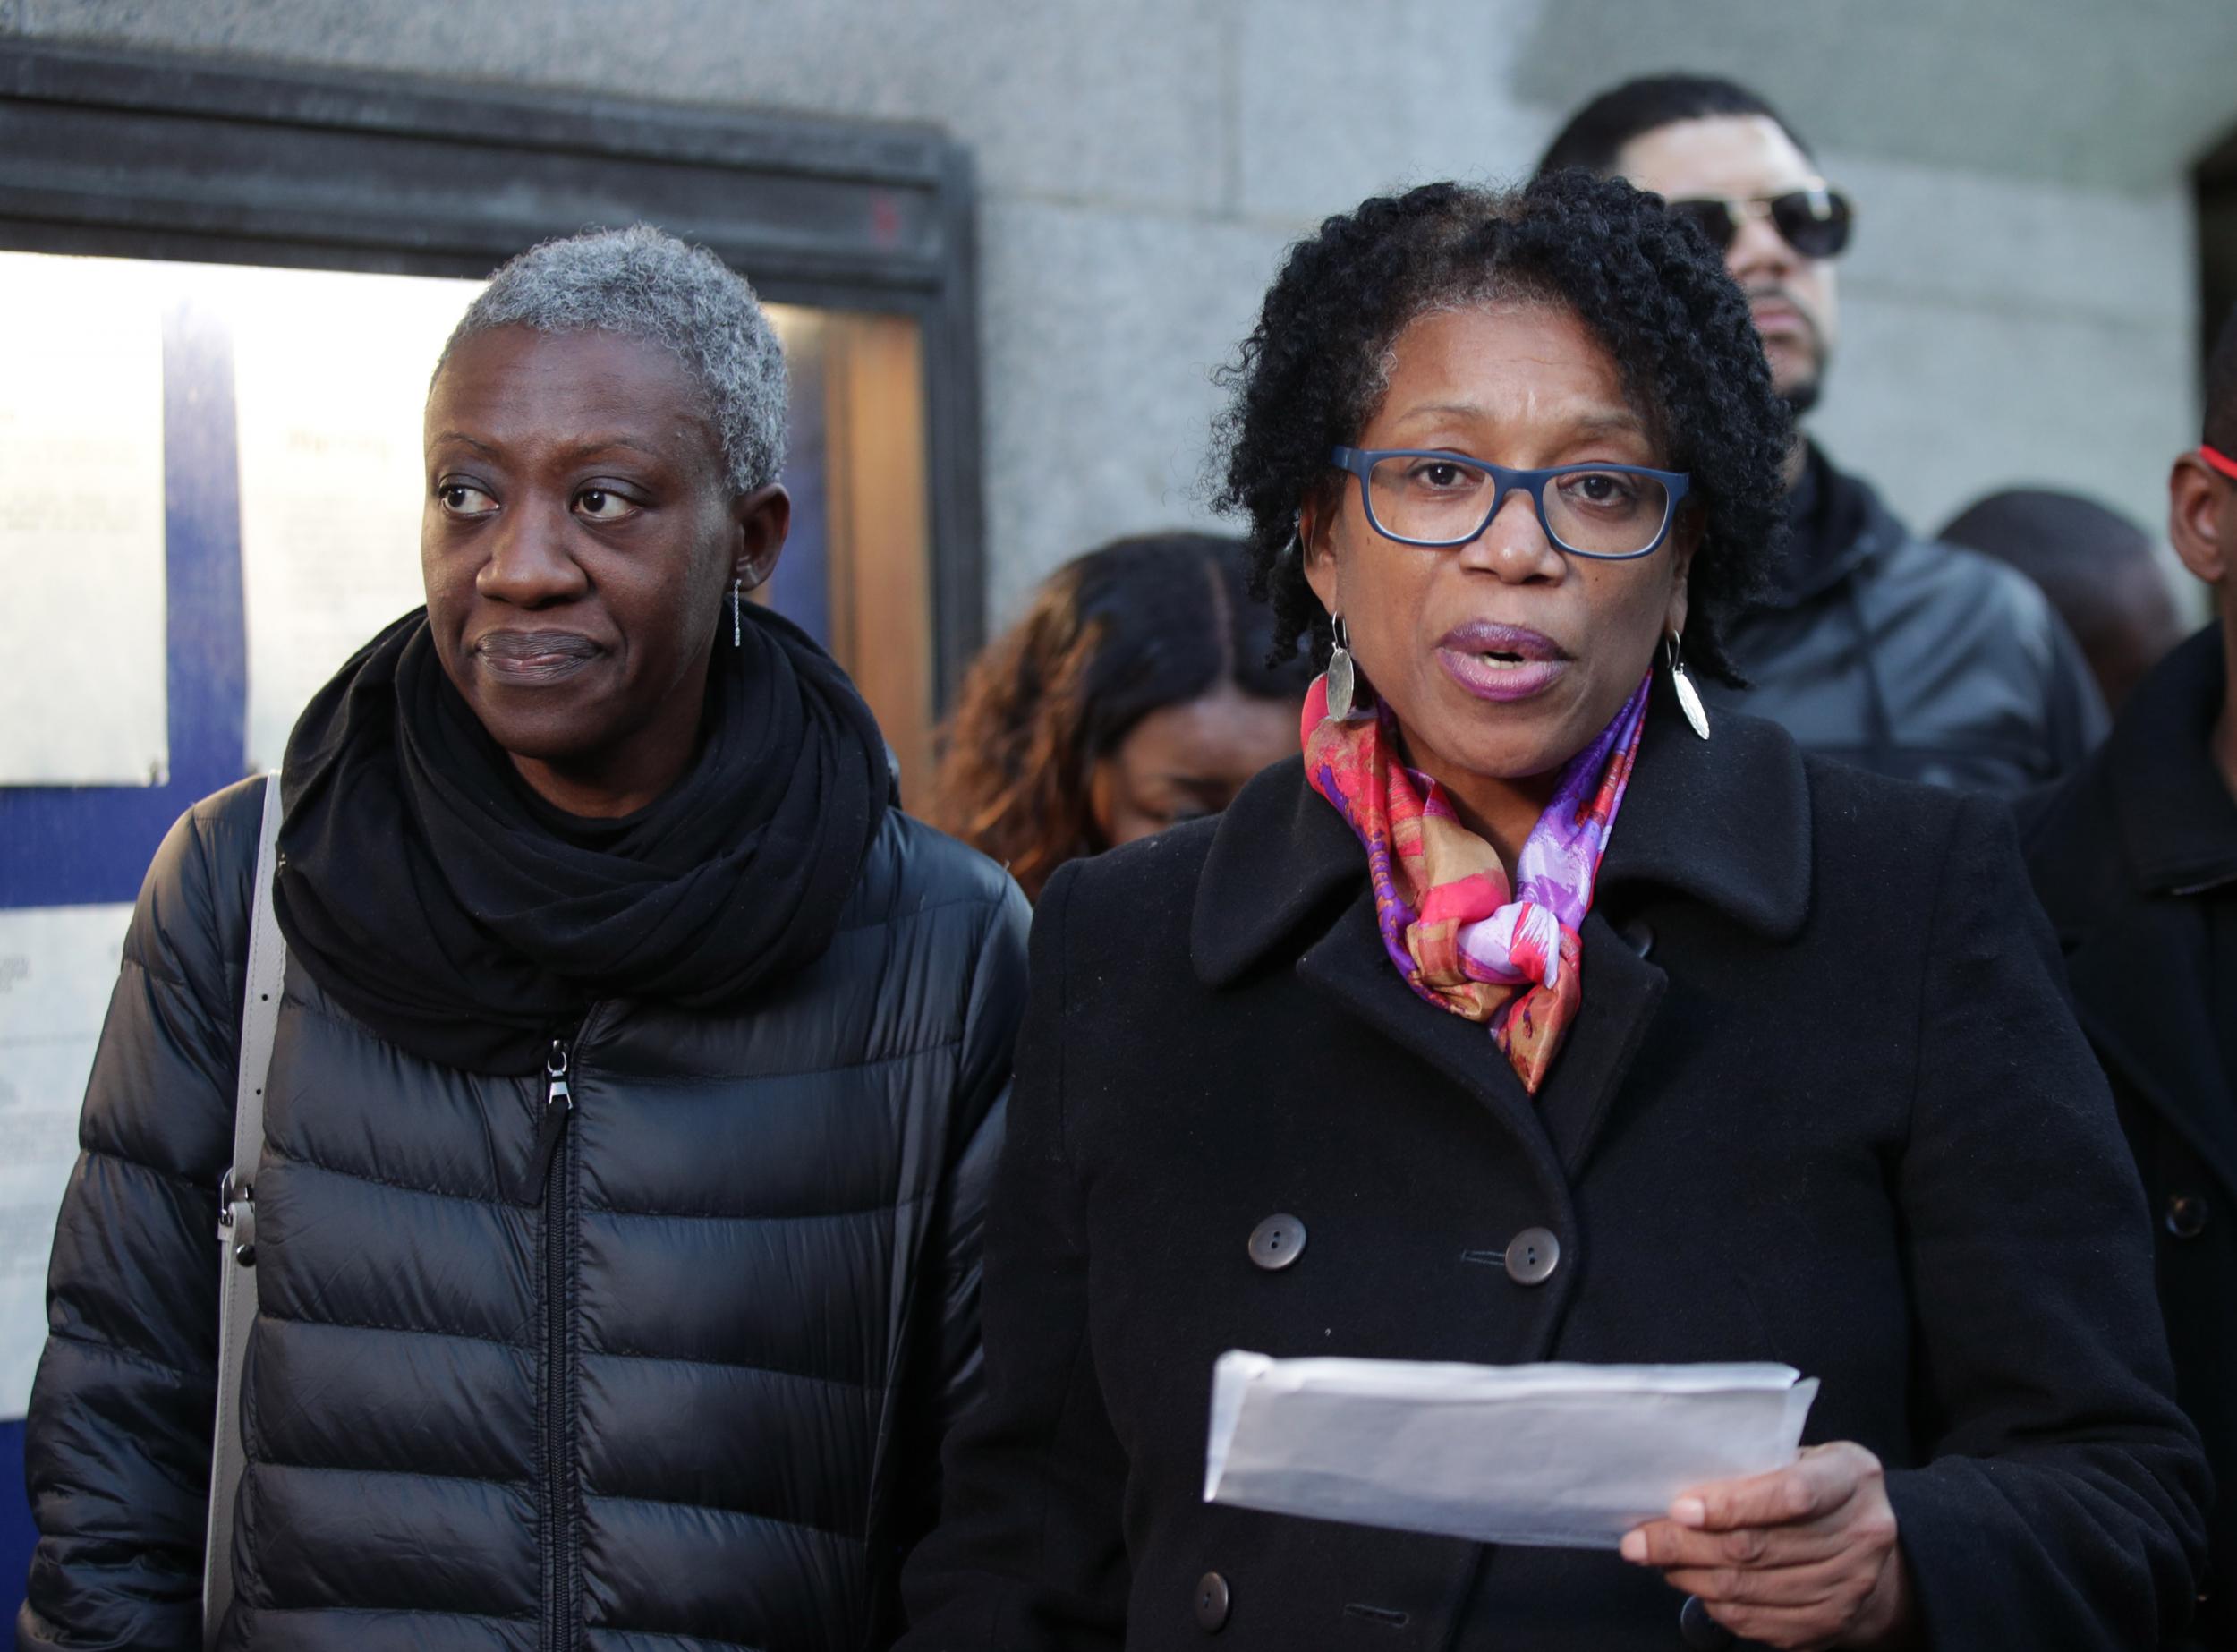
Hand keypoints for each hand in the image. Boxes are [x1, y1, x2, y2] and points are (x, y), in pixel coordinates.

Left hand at [1619, 1441, 1914, 1649]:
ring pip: (1751, 1589)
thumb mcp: (1802, 1454)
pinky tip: (1695, 1585)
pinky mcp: (1831, 1624)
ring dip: (1692, 1577)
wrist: (1873, 1542)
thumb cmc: (1820, 1485)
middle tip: (1640, 1541)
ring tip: (1660, 1560)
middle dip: (1685, 1545)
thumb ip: (1756, 1464)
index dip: (1731, 1505)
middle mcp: (1861, 1535)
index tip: (1679, 1509)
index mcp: (1852, 1478)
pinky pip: (1759, 1621)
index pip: (1790, 1494)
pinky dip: (1717, 1605)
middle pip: (1757, 1548)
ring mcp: (1850, 1586)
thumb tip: (1680, 1485)